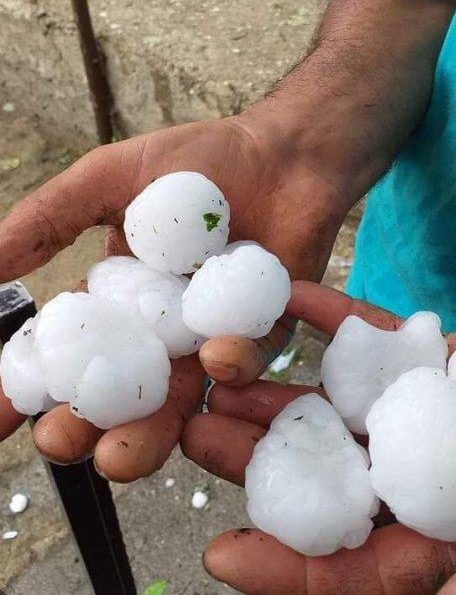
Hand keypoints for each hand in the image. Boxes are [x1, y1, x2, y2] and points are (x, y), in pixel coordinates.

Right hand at [0, 113, 347, 479]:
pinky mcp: (268, 331)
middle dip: (87, 425)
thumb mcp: (109, 179)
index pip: (68, 355)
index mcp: (119, 304)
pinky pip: (253, 359)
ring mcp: (213, 336)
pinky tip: (215, 358)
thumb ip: (51, 218)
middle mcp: (162, 333)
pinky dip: (235, 364)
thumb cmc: (194, 160)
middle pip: (119, 396)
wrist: (277, 148)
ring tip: (121, 453)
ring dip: (151, 430)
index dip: (29, 389)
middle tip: (61, 440)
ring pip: (182, 400)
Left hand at [182, 281, 455, 593]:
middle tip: (195, 439)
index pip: (370, 565)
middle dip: (267, 462)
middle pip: (340, 476)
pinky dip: (340, 316)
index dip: (298, 567)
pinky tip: (290, 298)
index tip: (225, 553)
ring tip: (220, 372)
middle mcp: (444, 479)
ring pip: (350, 404)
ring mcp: (446, 413)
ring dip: (286, 389)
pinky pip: (388, 334)